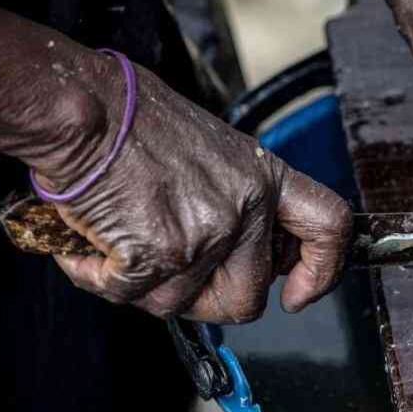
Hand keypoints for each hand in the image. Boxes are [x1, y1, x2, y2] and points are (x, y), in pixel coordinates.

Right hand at [31, 57, 351, 322]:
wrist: (84, 108)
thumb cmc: (134, 119)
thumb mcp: (213, 150)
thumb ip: (236, 198)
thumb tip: (237, 245)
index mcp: (265, 177)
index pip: (328, 227)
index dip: (321, 272)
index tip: (297, 295)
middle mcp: (246, 207)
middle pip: (247, 298)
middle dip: (204, 300)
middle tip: (169, 273)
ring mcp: (205, 233)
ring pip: (180, 304)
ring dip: (142, 285)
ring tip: (119, 239)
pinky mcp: (159, 254)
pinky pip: (129, 295)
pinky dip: (101, 277)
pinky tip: (91, 244)